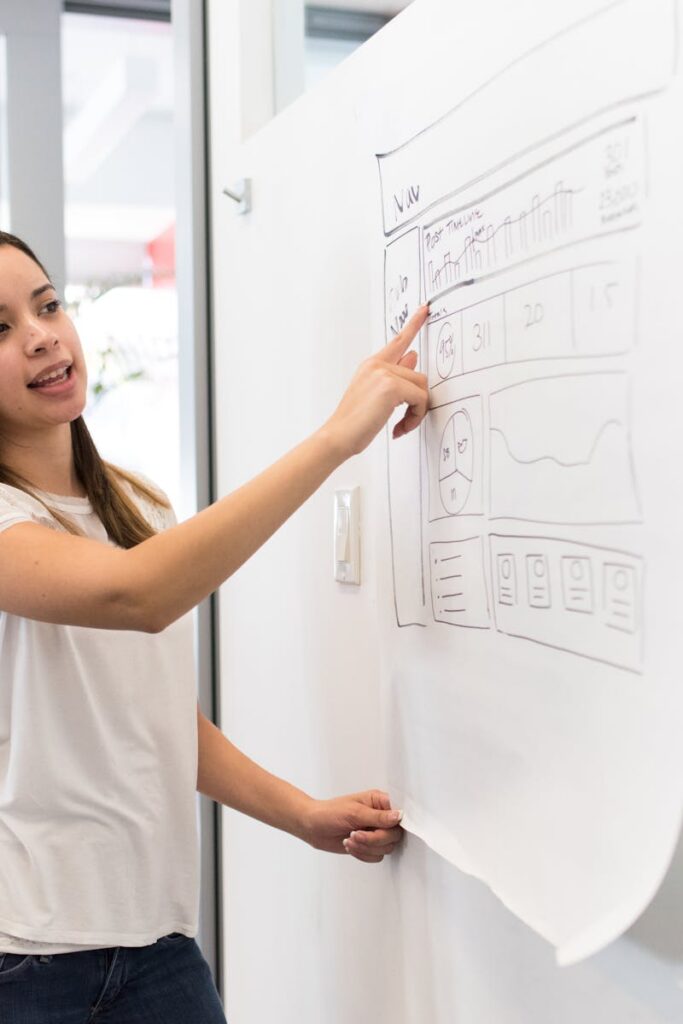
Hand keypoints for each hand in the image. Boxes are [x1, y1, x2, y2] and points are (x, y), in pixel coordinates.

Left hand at [302, 789, 403, 863]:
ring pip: (386, 848)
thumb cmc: (329, 813)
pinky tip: (350, 846)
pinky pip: (377, 856)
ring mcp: (375, 832)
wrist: (313, 827)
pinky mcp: (369, 846)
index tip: (385, 828)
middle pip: (394, 834)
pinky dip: (363, 854)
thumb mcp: (354, 812)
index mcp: (379, 802)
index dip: (397, 823)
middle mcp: (380, 817)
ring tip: (350, 839)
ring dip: (366, 847)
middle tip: (356, 834)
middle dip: (375, 839)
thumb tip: (399, 816)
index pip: (399, 813)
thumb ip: (378, 817)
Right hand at [323, 305, 429, 458]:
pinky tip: (399, 428)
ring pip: (422, 388)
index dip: (414, 324)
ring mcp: (383, 372)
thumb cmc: (353, 422)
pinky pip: (420, 399)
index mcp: (372, 365)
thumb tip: (413, 357)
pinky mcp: (391, 386)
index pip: (398, 341)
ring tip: (401, 425)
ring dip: (417, 412)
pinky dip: (415, 417)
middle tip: (406, 421)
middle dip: (418, 402)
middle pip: (419, 376)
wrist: (338, 436)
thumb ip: (396, 375)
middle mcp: (377, 364)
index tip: (425, 309)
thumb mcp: (376, 395)